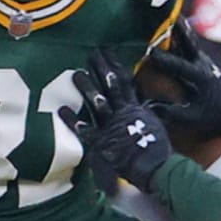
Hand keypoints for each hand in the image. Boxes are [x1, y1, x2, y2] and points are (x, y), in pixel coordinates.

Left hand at [63, 48, 172, 189]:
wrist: (157, 168)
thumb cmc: (158, 151)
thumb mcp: (155, 126)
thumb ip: (145, 114)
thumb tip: (144, 105)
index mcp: (136, 109)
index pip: (125, 82)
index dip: (114, 66)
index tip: (106, 51)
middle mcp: (123, 113)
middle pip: (111, 86)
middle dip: (101, 69)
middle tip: (91, 54)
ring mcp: (111, 126)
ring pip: (97, 102)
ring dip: (87, 88)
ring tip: (77, 74)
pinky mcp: (102, 142)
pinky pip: (85, 129)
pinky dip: (73, 120)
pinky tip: (62, 110)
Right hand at [142, 19, 220, 137]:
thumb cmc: (215, 114)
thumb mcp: (195, 118)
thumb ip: (173, 113)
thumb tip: (150, 108)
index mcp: (201, 78)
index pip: (180, 66)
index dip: (165, 60)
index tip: (150, 54)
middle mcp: (202, 64)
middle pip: (187, 44)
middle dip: (175, 32)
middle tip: (164, 18)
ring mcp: (202, 59)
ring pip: (188, 39)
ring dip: (179, 26)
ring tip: (168, 12)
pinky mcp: (200, 58)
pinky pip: (188, 42)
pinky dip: (181, 32)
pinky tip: (174, 19)